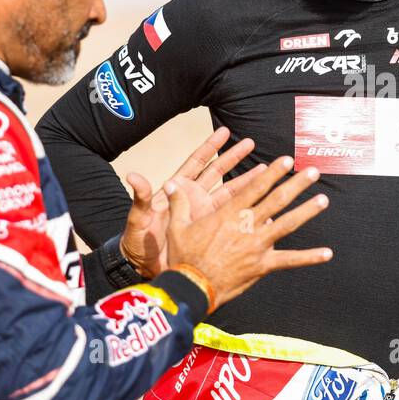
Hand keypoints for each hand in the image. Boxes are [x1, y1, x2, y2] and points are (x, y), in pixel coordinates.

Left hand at [119, 127, 264, 277]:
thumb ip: (140, 198)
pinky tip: (261, 204)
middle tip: (251, 143)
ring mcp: (204, 214)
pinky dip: (245, 209)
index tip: (225, 132)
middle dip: (234, 157)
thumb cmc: (137, 242)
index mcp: (177, 191)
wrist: (144, 267)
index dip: (210, 147)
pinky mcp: (210, 229)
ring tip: (265, 169)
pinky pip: (231, 216)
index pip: (197, 163)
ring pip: (230, 192)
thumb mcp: (138, 218)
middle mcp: (193, 199)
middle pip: (218, 173)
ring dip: (246, 181)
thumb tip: (133, 176)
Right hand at [165, 156, 331, 310]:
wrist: (192, 286)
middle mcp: (247, 226)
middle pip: (276, 200)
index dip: (272, 173)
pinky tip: (327, 253)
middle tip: (313, 172)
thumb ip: (178, 203)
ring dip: (306, 211)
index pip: (255, 188)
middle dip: (296, 184)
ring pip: (286, 224)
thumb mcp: (177, 227)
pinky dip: (309, 257)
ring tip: (323, 200)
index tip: (286, 161)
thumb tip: (171, 184)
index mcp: (229, 214)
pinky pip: (289, 260)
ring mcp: (257, 245)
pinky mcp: (262, 266)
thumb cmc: (183, 257)